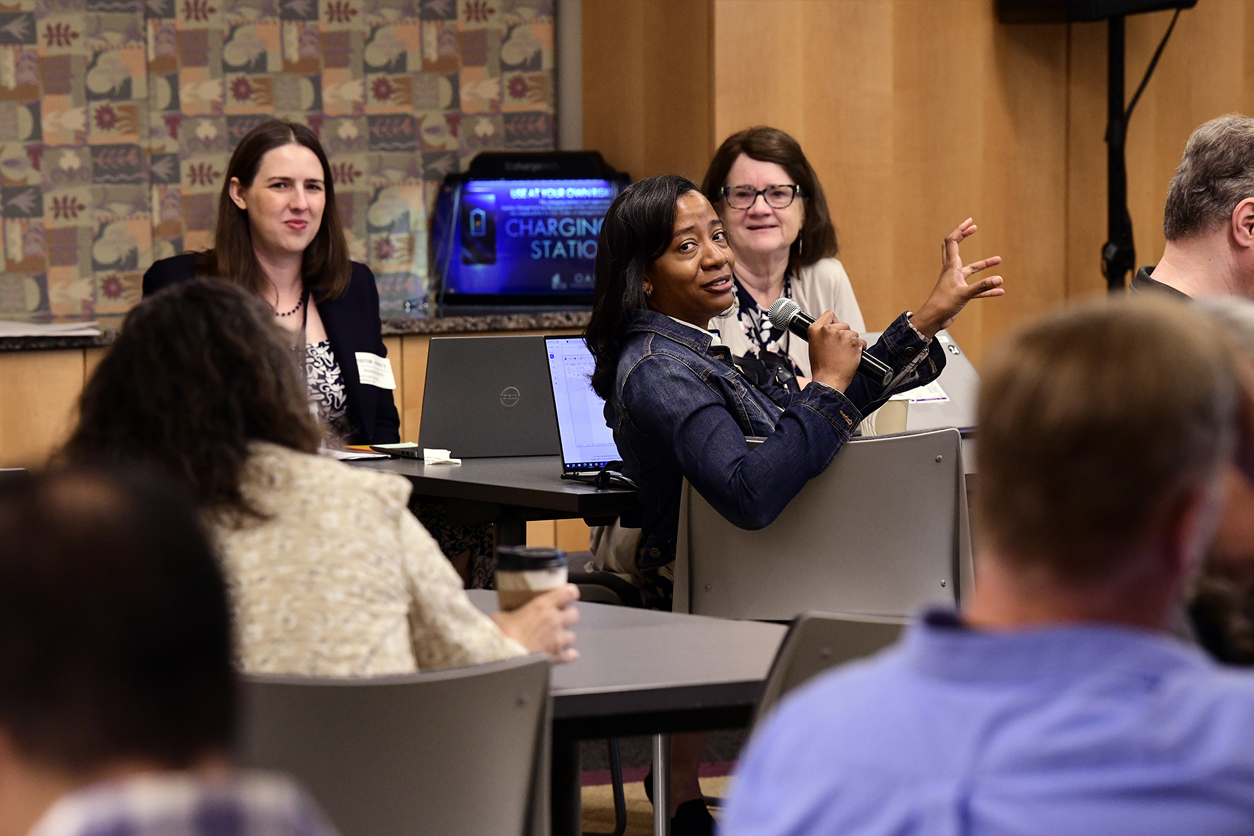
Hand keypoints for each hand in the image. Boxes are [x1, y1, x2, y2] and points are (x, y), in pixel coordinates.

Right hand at [491, 584, 579, 662]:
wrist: (503, 660)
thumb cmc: (500, 636)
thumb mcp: (501, 616)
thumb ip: (510, 613)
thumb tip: (507, 615)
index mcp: (542, 606)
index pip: (568, 593)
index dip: (569, 593)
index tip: (566, 594)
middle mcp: (553, 621)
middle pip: (574, 614)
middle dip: (567, 615)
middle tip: (557, 616)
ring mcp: (556, 640)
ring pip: (572, 636)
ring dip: (565, 636)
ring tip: (555, 637)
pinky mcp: (555, 657)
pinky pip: (569, 655)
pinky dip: (567, 655)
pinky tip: (564, 654)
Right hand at [807, 311, 865, 392]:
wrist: (828, 380)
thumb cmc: (821, 367)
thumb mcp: (814, 346)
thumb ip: (822, 334)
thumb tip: (833, 328)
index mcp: (815, 329)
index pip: (829, 315)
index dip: (834, 322)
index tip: (835, 329)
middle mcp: (828, 330)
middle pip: (844, 325)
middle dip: (844, 335)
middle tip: (839, 349)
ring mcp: (842, 335)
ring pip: (853, 333)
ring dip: (852, 343)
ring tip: (844, 355)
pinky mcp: (854, 342)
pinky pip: (862, 342)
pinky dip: (860, 349)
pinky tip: (852, 357)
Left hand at [911, 219, 1003, 339]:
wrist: (933, 320)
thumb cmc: (943, 305)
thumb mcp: (964, 294)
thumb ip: (982, 287)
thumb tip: (999, 279)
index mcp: (950, 267)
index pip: (953, 242)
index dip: (961, 230)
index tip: (970, 222)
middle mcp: (952, 271)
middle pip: (955, 248)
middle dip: (964, 236)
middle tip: (973, 228)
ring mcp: (955, 282)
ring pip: (970, 269)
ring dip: (983, 264)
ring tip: (998, 260)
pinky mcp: (959, 293)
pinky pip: (975, 288)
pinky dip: (986, 288)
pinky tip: (999, 290)